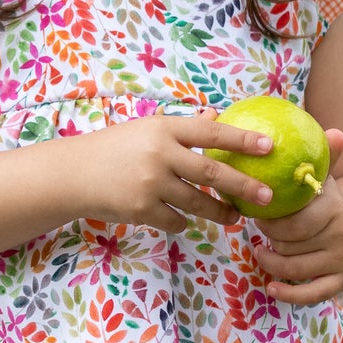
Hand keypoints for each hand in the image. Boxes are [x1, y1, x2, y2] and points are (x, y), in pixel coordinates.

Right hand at [71, 112, 274, 235]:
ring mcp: (150, 184)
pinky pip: (176, 221)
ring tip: (234, 216)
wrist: (73, 174)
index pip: (211, 133)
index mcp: (163, 128)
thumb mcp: (145, 129)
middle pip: (213, 174)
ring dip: (220, 212)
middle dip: (245, 186)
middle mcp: (160, 154)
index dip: (242, 140)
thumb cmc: (113, 149)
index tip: (269, 147)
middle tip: (268, 196)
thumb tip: (216, 119)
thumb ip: (182, 129)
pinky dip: (183, 222)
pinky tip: (182, 219)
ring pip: (199, 203)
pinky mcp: (142, 210)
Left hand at [249, 131, 342, 303]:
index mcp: (335, 206)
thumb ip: (324, 156)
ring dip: (270, 261)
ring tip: (260, 250)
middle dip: (268, 237)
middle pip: (290, 243)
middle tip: (257, 229)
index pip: (294, 218)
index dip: (268, 218)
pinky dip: (288, 294)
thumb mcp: (324, 177)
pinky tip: (271, 288)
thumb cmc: (323, 201)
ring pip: (294, 267)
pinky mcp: (340, 282)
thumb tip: (336, 132)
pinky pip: (311, 294)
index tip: (256, 212)